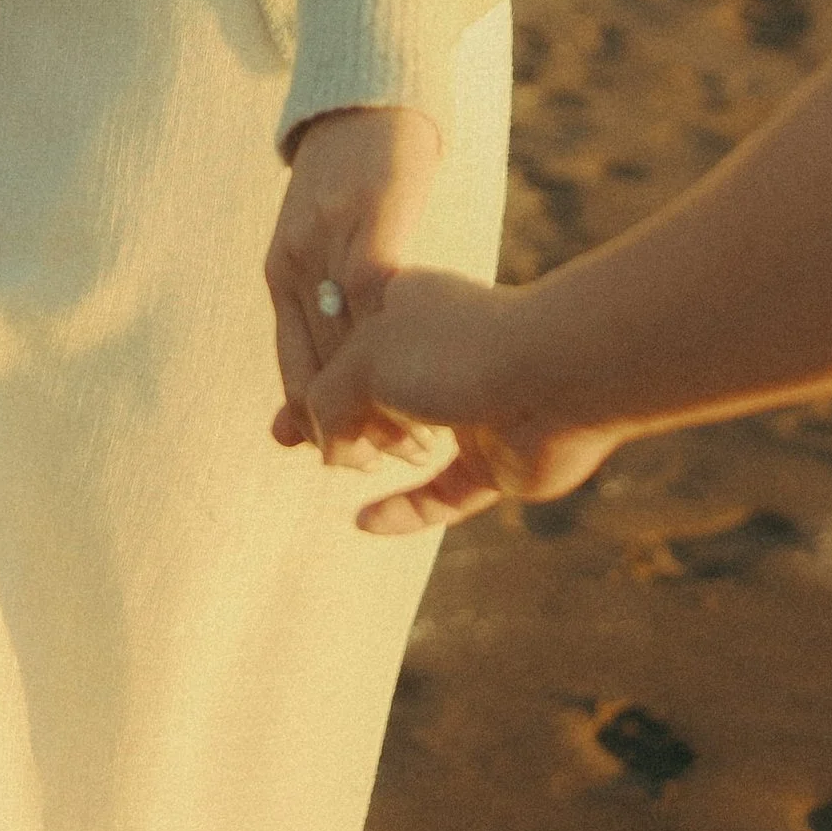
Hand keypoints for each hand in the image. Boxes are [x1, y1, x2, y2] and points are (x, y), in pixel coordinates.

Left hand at [263, 104, 440, 430]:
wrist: (363, 94)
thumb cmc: (349, 178)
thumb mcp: (321, 242)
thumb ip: (322, 309)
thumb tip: (323, 394)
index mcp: (280, 272)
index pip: (294, 370)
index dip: (326, 423)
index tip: (363, 457)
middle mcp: (295, 258)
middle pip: (319, 362)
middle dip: (358, 419)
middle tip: (404, 457)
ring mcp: (328, 233)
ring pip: (349, 335)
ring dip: (387, 386)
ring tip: (428, 427)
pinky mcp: (371, 209)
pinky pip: (376, 285)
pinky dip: (400, 330)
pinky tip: (434, 361)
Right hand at [286, 264, 628, 533]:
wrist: (554, 375)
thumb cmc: (455, 351)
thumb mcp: (363, 362)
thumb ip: (327, 402)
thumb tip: (326, 447)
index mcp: (407, 308)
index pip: (346, 343)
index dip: (309, 376)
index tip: (277, 406)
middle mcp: (439, 353)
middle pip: (374, 389)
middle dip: (328, 413)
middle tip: (281, 437)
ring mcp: (470, 407)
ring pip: (407, 438)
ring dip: (369, 453)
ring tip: (331, 466)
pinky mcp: (495, 461)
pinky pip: (440, 496)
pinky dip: (403, 510)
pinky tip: (364, 522)